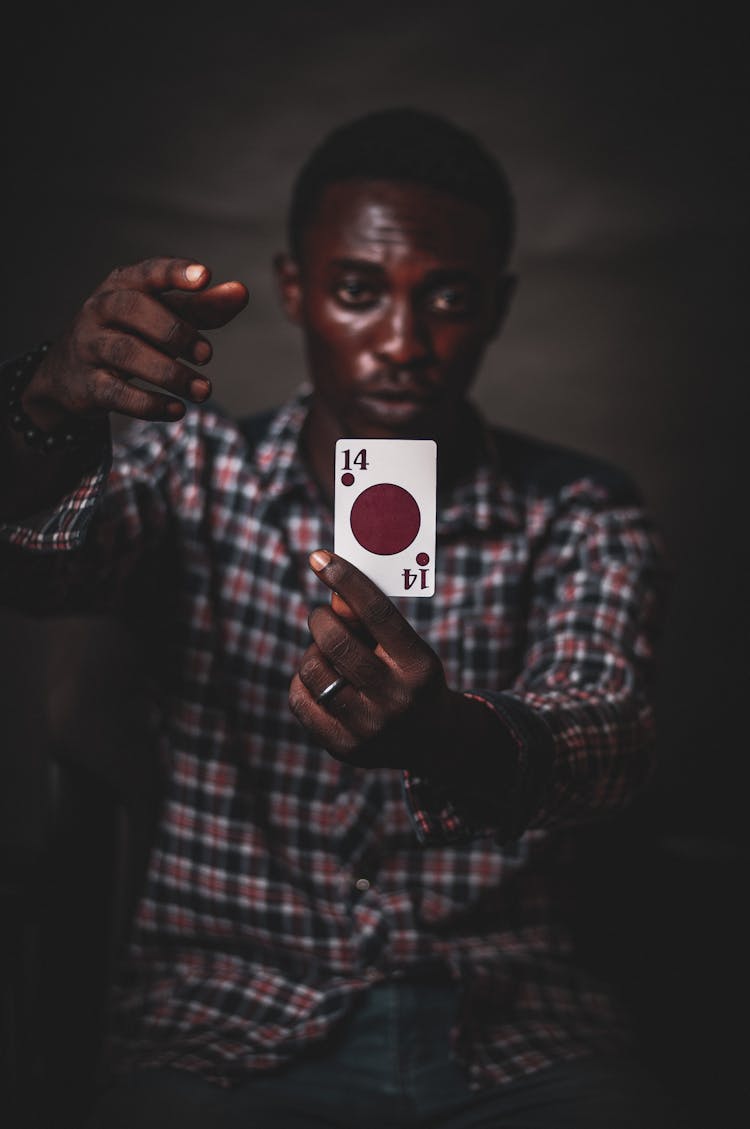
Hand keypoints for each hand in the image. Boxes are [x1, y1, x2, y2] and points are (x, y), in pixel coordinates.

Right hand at [21, 257, 248, 429]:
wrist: (70, 374)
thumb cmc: (130, 334)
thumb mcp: (163, 316)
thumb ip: (202, 306)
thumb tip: (242, 293)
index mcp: (123, 285)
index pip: (148, 272)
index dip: (176, 273)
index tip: (206, 276)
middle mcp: (100, 309)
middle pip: (135, 310)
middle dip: (175, 331)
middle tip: (207, 355)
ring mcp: (90, 346)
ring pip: (127, 353)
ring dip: (171, 374)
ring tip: (204, 391)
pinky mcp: (87, 384)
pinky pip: (118, 393)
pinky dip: (150, 404)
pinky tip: (177, 410)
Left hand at [288, 549, 459, 769]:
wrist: (434, 740)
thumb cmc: (413, 676)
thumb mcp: (408, 646)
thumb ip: (371, 621)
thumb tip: (333, 590)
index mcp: (418, 665)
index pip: (376, 612)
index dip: (346, 580)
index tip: (320, 558)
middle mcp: (396, 699)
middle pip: (336, 642)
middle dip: (320, 619)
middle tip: (322, 615)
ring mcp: (370, 728)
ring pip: (313, 671)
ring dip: (312, 653)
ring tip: (325, 655)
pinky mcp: (346, 748)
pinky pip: (301, 702)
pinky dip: (303, 682)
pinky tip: (319, 680)